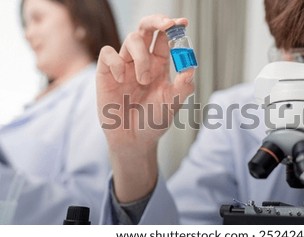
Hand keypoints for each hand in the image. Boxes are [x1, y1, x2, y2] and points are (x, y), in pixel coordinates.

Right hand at [96, 15, 194, 201]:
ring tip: (144, 81)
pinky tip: (122, 80)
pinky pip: (108, 54)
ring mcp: (124, 66)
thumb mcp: (173, 103)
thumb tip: (191, 67)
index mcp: (160, 65)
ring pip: (131, 40)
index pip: (165, 38)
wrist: (134, 140)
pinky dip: (116, 62)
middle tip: (167, 25)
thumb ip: (183, 85)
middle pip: (146, 29)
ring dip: (141, 57)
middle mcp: (142, 61)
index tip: (182, 24)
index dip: (173, 27)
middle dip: (156, 21)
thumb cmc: (154, 121)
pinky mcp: (106, 73)